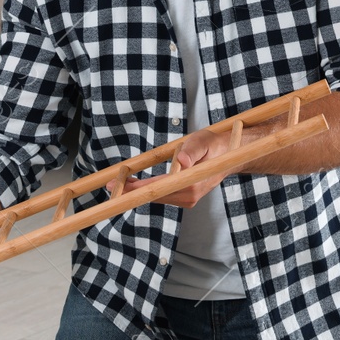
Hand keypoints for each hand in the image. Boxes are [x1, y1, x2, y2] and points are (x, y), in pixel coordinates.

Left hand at [105, 125, 249, 207]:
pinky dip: (147, 191)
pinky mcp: (185, 197)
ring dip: (137, 192)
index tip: (119, 187)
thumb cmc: (214, 145)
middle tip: (109, 185)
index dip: (136, 189)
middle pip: (154, 196)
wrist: (230, 154)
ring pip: (157, 197)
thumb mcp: (202, 141)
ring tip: (118, 184)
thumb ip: (191, 151)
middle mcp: (189, 196)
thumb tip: (181, 162)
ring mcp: (188, 198)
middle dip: (131, 191)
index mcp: (192, 184)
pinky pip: (162, 195)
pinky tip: (135, 186)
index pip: (158, 188)